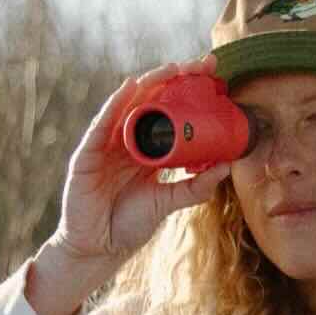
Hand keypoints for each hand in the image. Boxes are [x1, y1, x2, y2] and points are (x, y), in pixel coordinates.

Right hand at [54, 58, 235, 266]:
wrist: (98, 249)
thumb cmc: (129, 225)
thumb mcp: (169, 202)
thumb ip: (196, 187)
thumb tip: (228, 166)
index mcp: (146, 149)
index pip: (169, 112)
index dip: (188, 92)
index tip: (215, 76)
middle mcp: (126, 141)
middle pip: (151, 101)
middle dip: (174, 79)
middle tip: (200, 65)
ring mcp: (106, 145)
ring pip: (128, 105)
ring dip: (150, 84)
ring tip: (172, 69)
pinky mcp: (88, 154)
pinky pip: (102, 123)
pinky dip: (116, 103)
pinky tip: (131, 87)